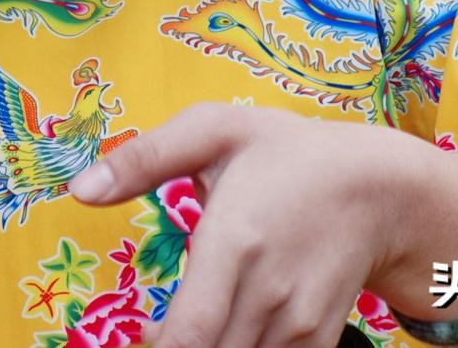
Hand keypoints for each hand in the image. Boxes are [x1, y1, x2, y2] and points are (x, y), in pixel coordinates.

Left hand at [68, 102, 457, 347]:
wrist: (378, 186)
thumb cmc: (286, 152)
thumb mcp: (213, 131)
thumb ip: (142, 159)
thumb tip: (78, 190)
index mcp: (235, 242)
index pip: (191, 333)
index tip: (135, 336)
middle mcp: (268, 292)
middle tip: (146, 329)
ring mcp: (296, 322)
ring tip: (179, 327)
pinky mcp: (317, 338)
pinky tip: (215, 333)